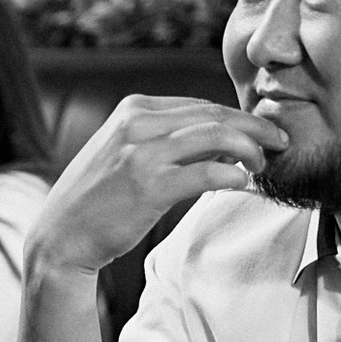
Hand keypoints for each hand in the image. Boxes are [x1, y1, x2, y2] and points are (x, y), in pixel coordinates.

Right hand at [29, 94, 288, 280]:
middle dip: (254, 126)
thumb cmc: (97, 200)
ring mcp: (141, 154)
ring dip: (251, 148)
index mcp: (132, 109)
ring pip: (217, 136)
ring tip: (263, 163)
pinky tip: (242, 183)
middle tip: (279, 141)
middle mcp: (136, 124)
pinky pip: (208, 173)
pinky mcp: (149, 186)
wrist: (60, 236)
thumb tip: (224, 144)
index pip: (200, 105)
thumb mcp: (123, 154)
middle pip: (214, 115)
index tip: (259, 132)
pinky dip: (233, 176)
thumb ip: (166, 141)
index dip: (237, 117)